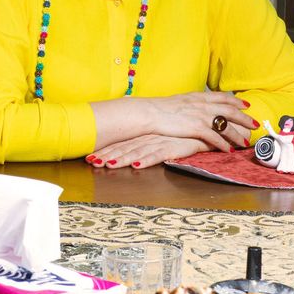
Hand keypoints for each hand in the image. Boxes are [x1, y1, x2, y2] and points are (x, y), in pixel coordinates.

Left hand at [87, 134, 209, 168]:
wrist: (203, 129)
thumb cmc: (179, 135)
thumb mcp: (158, 138)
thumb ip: (143, 143)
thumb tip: (125, 152)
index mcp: (143, 135)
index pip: (120, 144)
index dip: (105, 150)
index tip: (89, 156)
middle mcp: (148, 137)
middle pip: (124, 148)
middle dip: (107, 155)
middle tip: (92, 161)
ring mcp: (160, 141)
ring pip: (137, 151)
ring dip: (122, 158)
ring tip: (108, 164)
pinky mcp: (173, 146)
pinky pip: (158, 154)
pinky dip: (147, 159)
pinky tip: (137, 164)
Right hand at [131, 92, 256, 150]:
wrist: (151, 112)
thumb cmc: (162, 108)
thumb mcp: (181, 100)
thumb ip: (193, 102)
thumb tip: (199, 106)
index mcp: (199, 96)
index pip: (222, 97)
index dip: (236, 100)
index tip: (246, 104)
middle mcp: (203, 105)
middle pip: (230, 111)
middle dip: (244, 118)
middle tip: (255, 124)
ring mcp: (201, 116)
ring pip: (226, 126)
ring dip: (238, 134)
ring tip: (246, 141)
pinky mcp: (196, 128)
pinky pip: (215, 138)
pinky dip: (224, 145)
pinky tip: (229, 150)